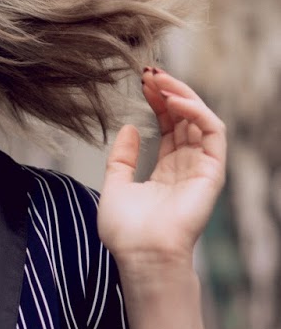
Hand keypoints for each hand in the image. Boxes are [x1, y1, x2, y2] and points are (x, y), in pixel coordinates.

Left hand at [98, 68, 225, 268]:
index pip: (168, 126)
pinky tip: (173, 101)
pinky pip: (212, 131)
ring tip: (158, 80)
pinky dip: (196, 111)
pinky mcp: (213, 171)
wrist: (142, 256)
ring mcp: (201, 168)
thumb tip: (130, 128)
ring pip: (200, 118)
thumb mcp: (115, 187)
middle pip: (184, 118)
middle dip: (168, 91)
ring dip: (181, 95)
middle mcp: (186, 166)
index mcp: (166, 171)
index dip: (157, 102)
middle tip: (149, 72)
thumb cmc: (126, 233)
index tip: (141, 82)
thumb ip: (122, 159)